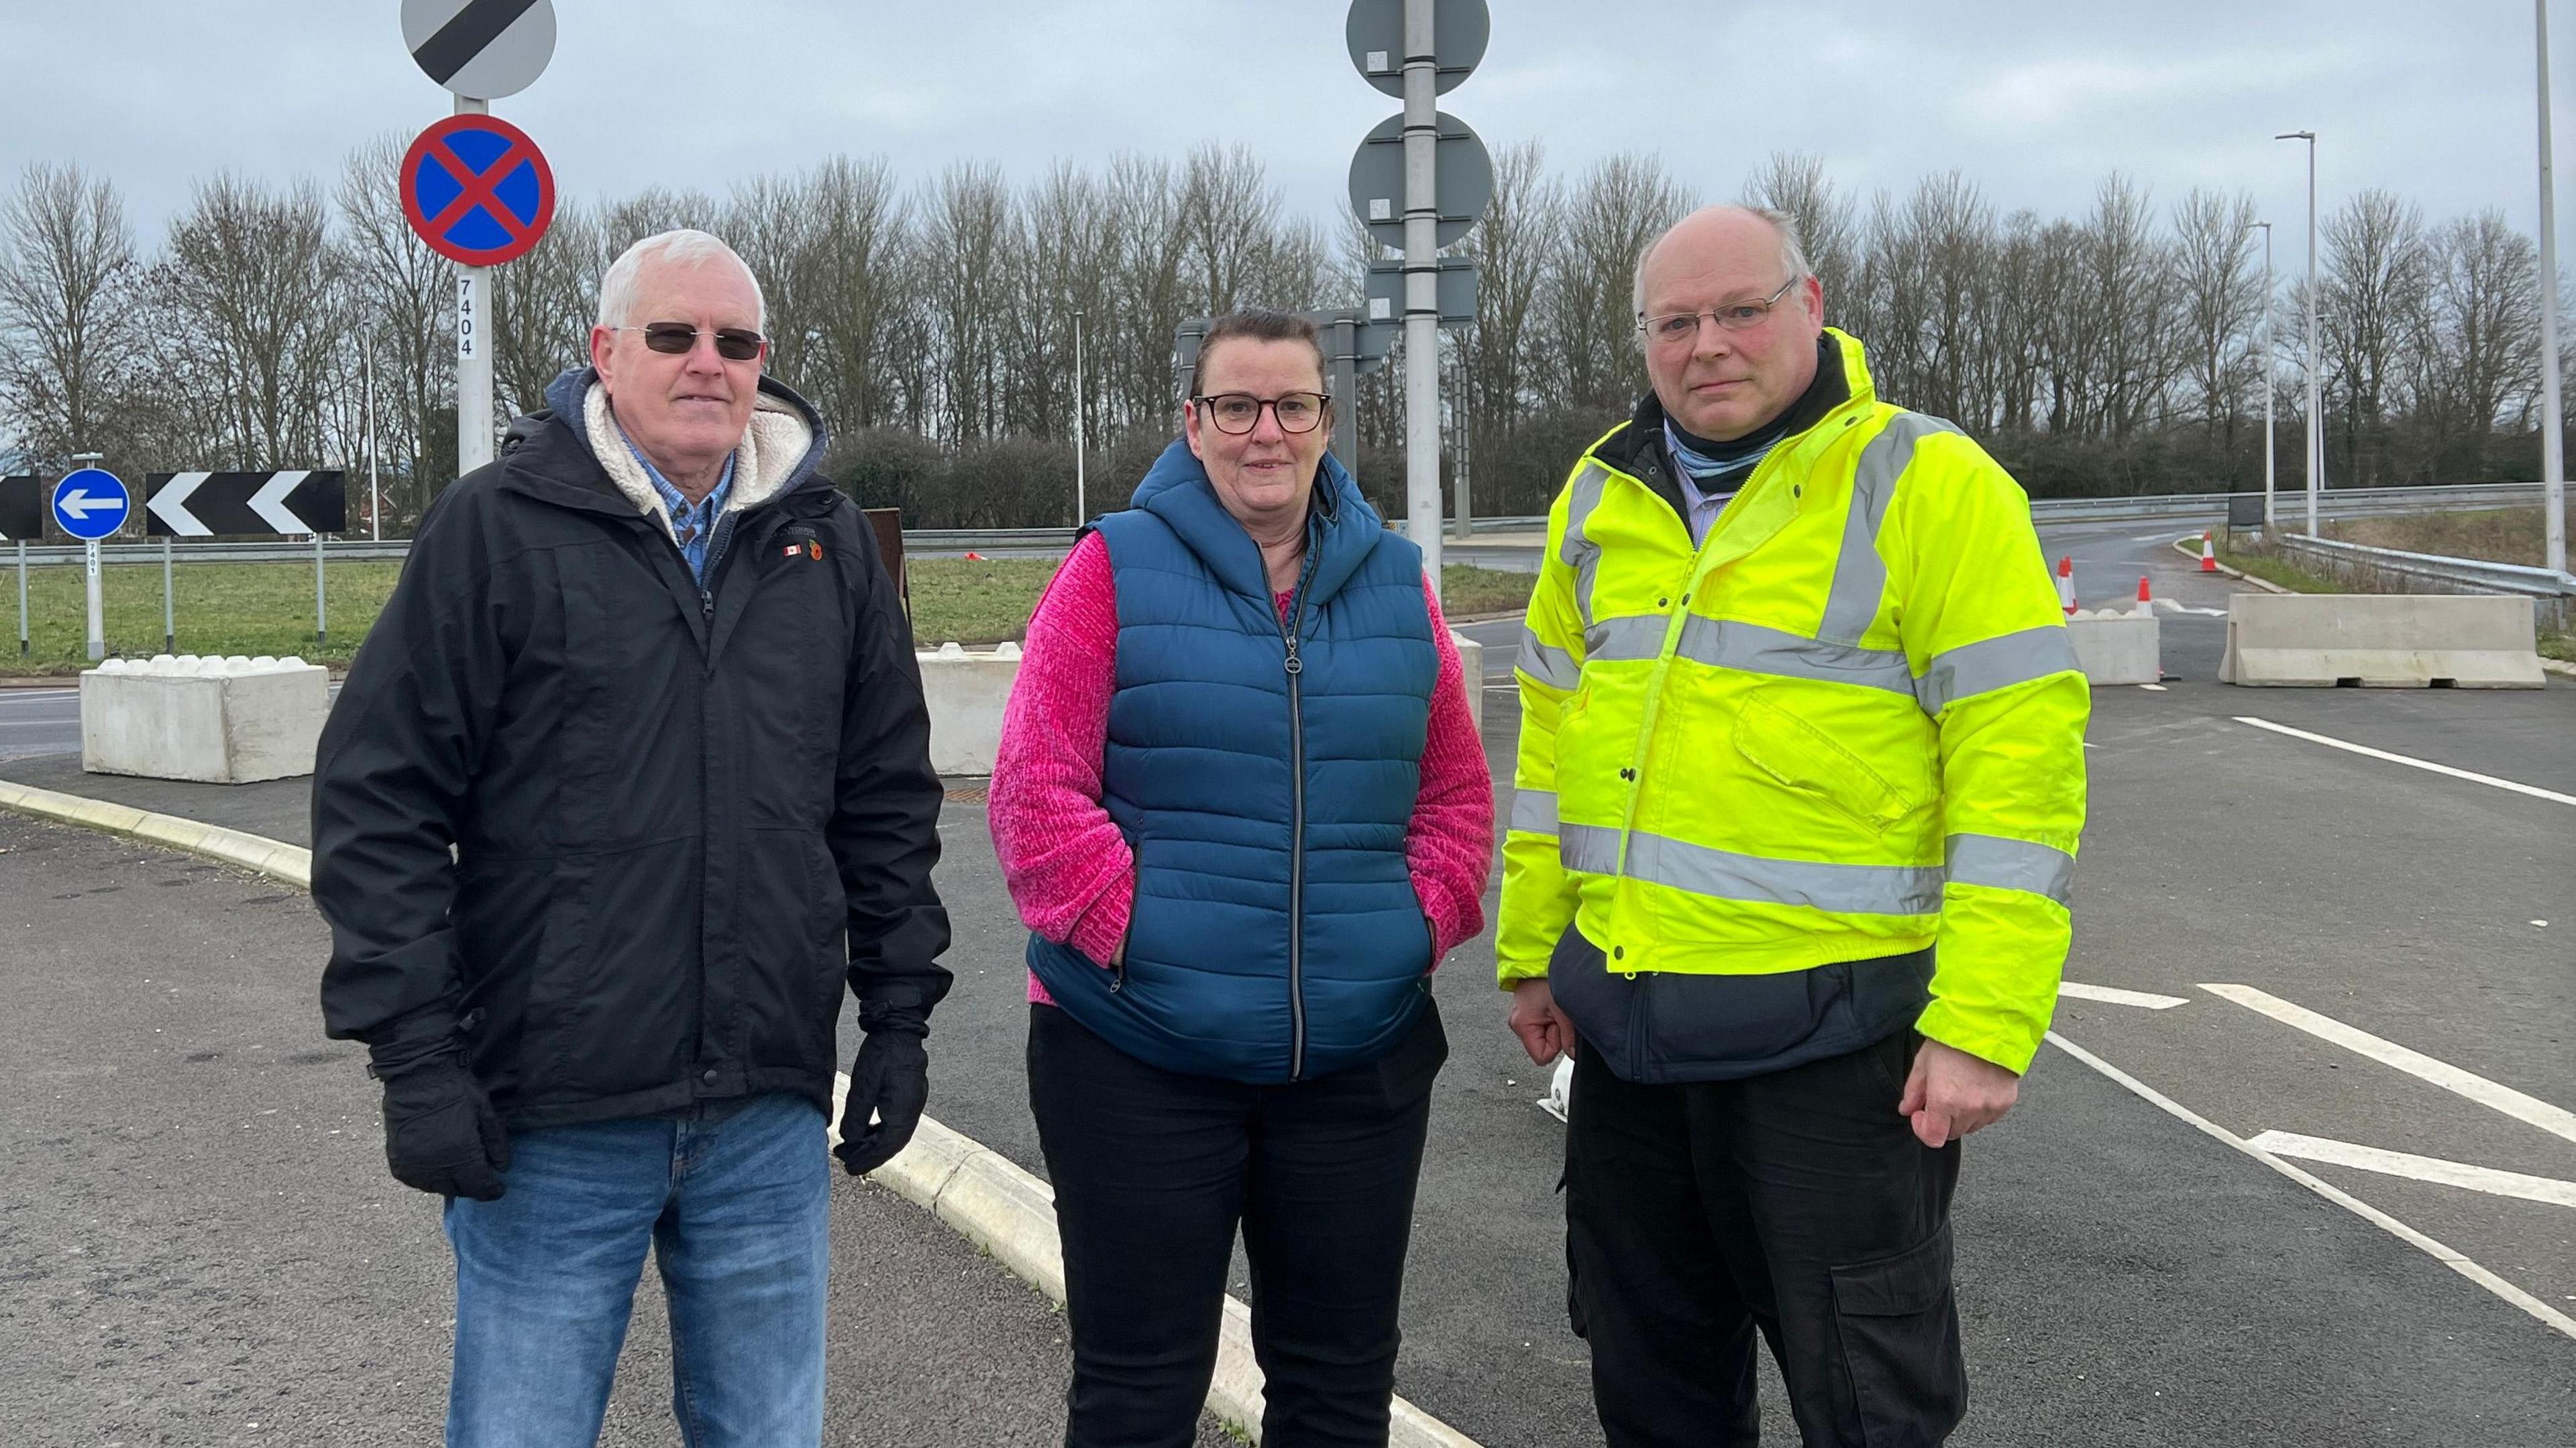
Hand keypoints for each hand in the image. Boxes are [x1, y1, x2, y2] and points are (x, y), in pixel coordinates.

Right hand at [379, 1055, 509, 1200]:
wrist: (418, 1075)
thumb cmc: (456, 1089)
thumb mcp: (485, 1111)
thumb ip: (496, 1143)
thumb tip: (503, 1169)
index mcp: (460, 1151)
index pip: (479, 1185)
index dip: (491, 1191)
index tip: (498, 1190)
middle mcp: (435, 1163)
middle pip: (458, 1189)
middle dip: (473, 1187)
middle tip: (480, 1179)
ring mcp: (413, 1163)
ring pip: (435, 1188)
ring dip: (450, 1185)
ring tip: (459, 1174)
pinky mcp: (396, 1159)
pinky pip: (414, 1181)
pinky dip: (427, 1180)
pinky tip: (436, 1169)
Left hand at [834, 1030, 928, 1175]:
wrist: (899, 1029)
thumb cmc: (882, 1054)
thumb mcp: (863, 1085)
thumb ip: (857, 1116)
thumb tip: (851, 1139)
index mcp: (904, 1110)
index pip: (886, 1146)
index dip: (868, 1160)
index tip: (850, 1169)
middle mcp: (913, 1110)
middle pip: (892, 1143)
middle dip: (869, 1154)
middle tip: (846, 1160)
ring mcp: (913, 1103)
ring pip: (894, 1134)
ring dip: (873, 1143)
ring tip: (850, 1146)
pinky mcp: (909, 1096)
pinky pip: (895, 1122)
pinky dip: (879, 1131)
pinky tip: (864, 1131)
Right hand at [1508, 979, 1577, 1065]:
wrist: (1540, 957)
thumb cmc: (1547, 977)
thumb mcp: (1563, 1009)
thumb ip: (1569, 1036)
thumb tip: (1572, 1053)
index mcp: (1522, 1025)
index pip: (1542, 1056)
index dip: (1555, 1046)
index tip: (1559, 1027)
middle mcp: (1518, 1023)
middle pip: (1543, 1045)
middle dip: (1556, 1033)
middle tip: (1558, 1014)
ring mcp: (1523, 1016)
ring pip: (1545, 1034)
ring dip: (1555, 1024)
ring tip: (1556, 1006)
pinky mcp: (1529, 1011)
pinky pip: (1544, 1023)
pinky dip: (1553, 1017)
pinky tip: (1553, 1005)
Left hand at [1897, 1038, 2019, 1147]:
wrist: (1988, 1025)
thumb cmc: (1954, 1039)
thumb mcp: (1924, 1062)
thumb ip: (1913, 1091)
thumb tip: (1906, 1109)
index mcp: (1944, 1100)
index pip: (1933, 1138)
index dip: (1923, 1130)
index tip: (1920, 1115)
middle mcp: (1968, 1108)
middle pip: (1952, 1133)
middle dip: (1942, 1120)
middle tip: (1940, 1097)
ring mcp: (1989, 1107)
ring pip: (1971, 1126)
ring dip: (1962, 1116)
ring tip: (1960, 1090)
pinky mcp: (2005, 1102)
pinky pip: (1989, 1117)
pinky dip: (1980, 1110)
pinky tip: (1976, 1089)